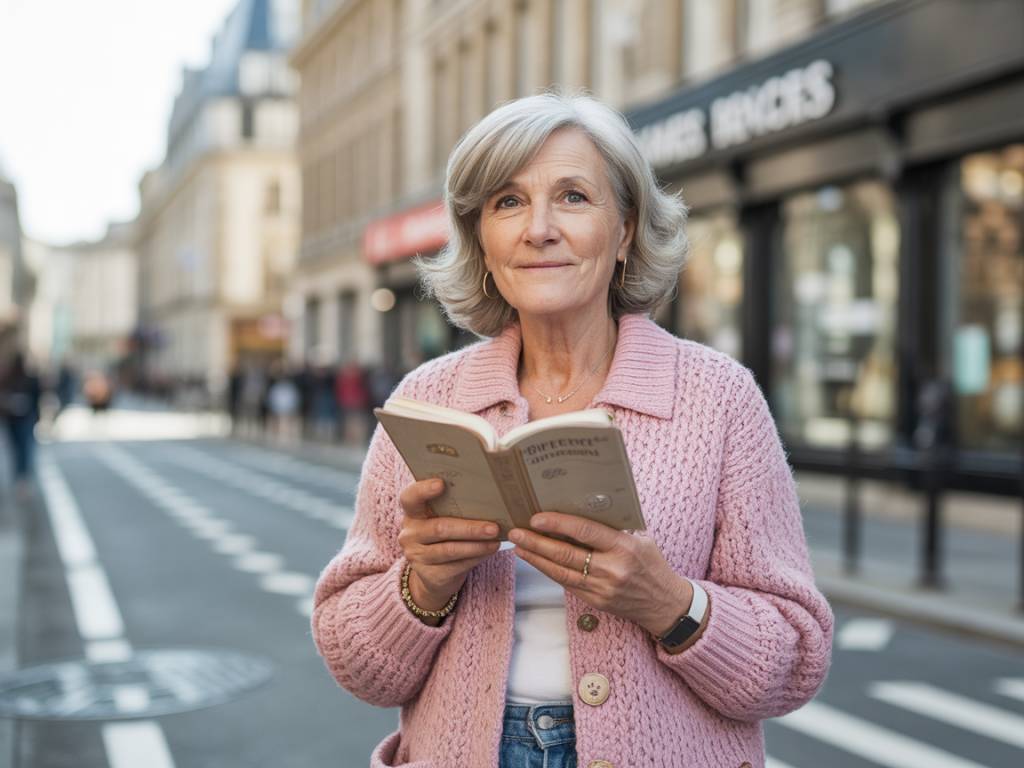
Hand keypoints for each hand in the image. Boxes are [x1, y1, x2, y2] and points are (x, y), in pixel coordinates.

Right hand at [398, 478, 501, 611]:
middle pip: (440, 528)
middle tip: (493, 527)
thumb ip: (453, 507)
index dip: (423, 490)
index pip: (410, 498)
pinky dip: (475, 558)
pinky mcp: (429, 575)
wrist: (435, 573)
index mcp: (412, 513)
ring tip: (495, 541)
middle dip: (469, 528)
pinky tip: (489, 551)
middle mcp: (410, 534)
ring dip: (476, 546)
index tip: (441, 484)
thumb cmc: (444, 535)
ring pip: (450, 550)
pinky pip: (456, 566)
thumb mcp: (442, 518)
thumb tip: (489, 497)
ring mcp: (417, 556)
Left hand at [508, 513, 692, 637]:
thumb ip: (613, 527)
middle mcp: (612, 569)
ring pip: (561, 572)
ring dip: (536, 558)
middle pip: (566, 554)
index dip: (558, 524)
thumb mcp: (640, 538)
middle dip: (537, 542)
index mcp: (624, 547)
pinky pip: (567, 584)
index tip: (536, 518)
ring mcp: (602, 588)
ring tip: (518, 546)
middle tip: (516, 531)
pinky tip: (536, 561)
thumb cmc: (651, 563)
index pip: (585, 531)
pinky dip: (549, 571)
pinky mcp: (596, 602)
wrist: (664, 603)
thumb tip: (580, 507)